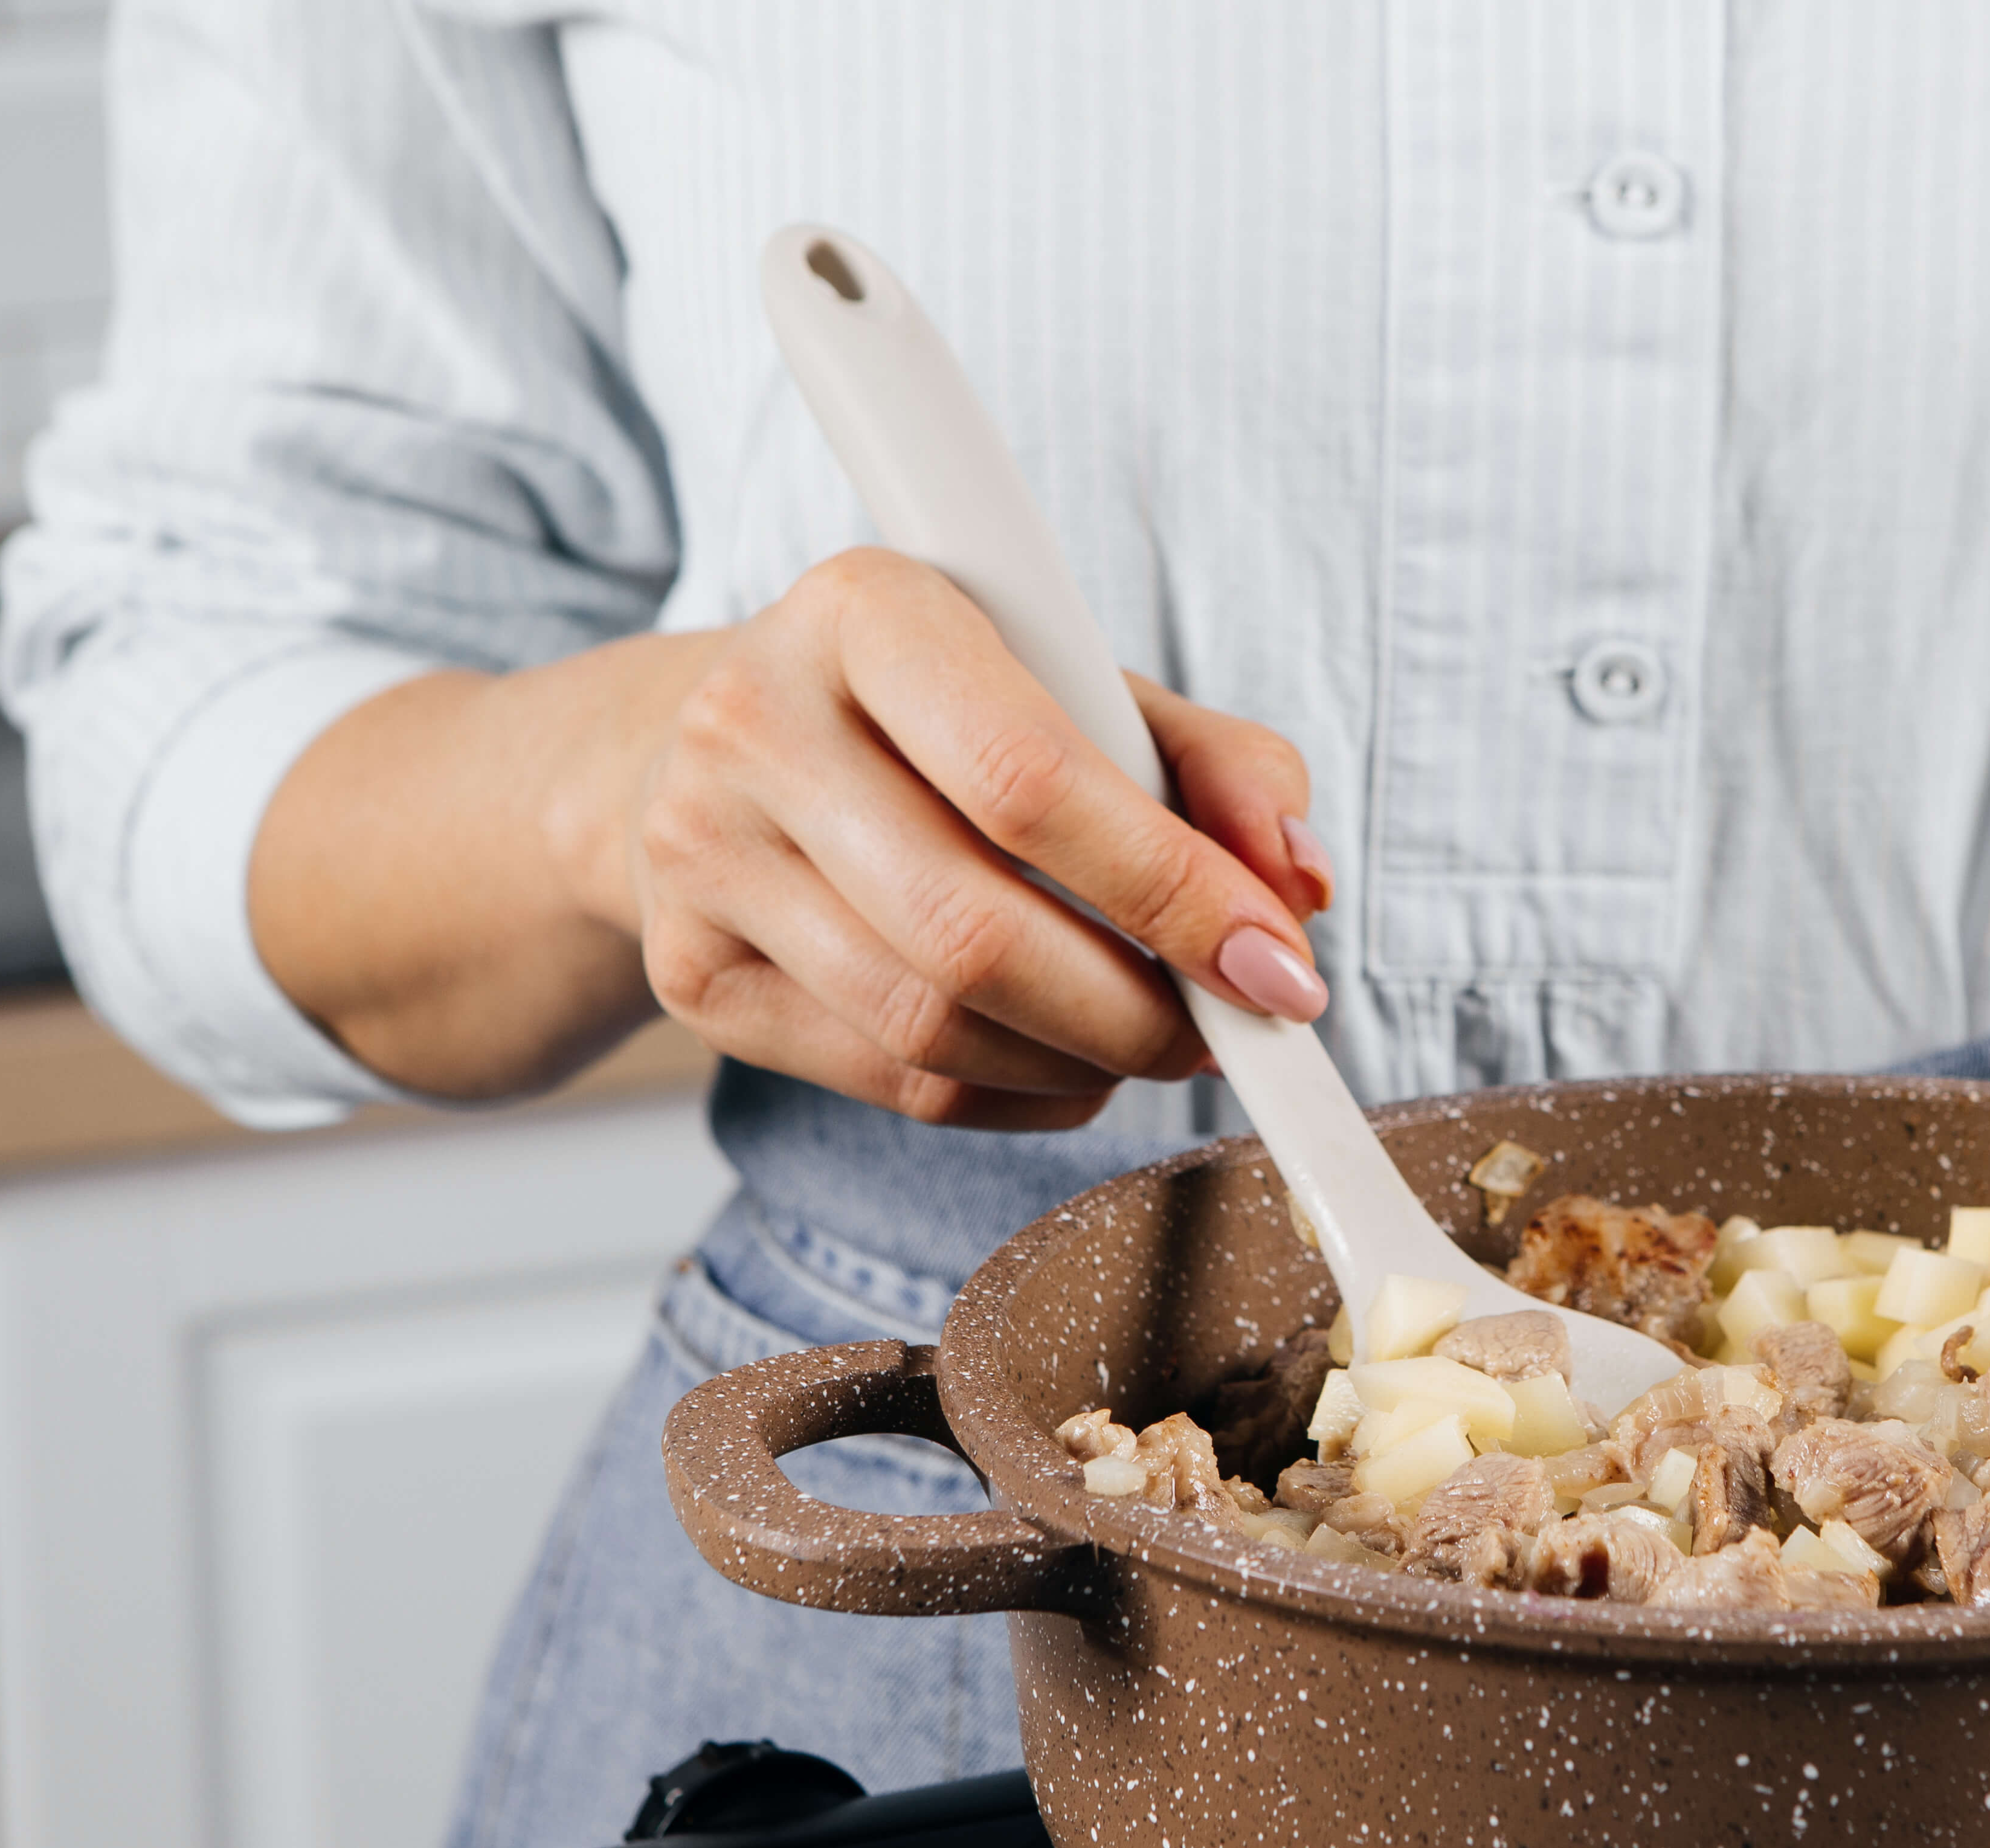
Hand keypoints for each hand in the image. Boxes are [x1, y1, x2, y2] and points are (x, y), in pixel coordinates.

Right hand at [564, 548, 1330, 1127]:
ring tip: (1156, 1041)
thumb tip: (1298, 886)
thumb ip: (1222, 768)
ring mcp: (702, 854)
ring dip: (1085, 1064)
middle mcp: (753, 721)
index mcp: (866, 610)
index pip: (1032, 781)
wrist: (727, 748)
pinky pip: (894, 1082)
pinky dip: (1019, 1095)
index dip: (1174, 894)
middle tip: (1229, 1031)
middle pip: (974, 931)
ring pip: (932, 1027)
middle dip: (1140, 1011)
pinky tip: (1068, 1062)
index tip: (1280, 969)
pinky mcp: (692, 973)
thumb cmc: (947, 716)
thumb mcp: (1090, 692)